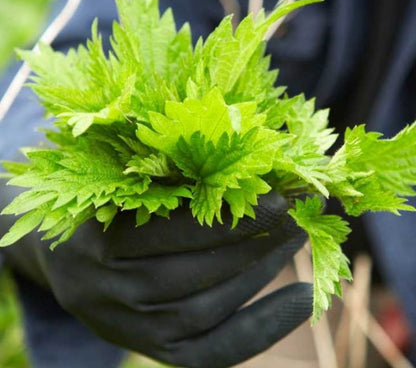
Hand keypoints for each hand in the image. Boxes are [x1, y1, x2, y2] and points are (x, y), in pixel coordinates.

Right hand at [1, 189, 311, 367]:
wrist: (67, 261)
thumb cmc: (102, 213)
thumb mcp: (118, 189)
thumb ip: (165, 182)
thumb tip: (240, 171)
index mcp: (94, 241)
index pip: (173, 232)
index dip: (228, 217)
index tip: (277, 198)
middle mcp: (106, 293)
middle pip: (194, 275)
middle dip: (253, 246)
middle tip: (294, 218)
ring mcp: (128, 328)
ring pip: (207, 310)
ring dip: (260, 275)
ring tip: (293, 242)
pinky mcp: (152, 349)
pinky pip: (212, 352)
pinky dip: (261, 328)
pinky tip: (301, 300)